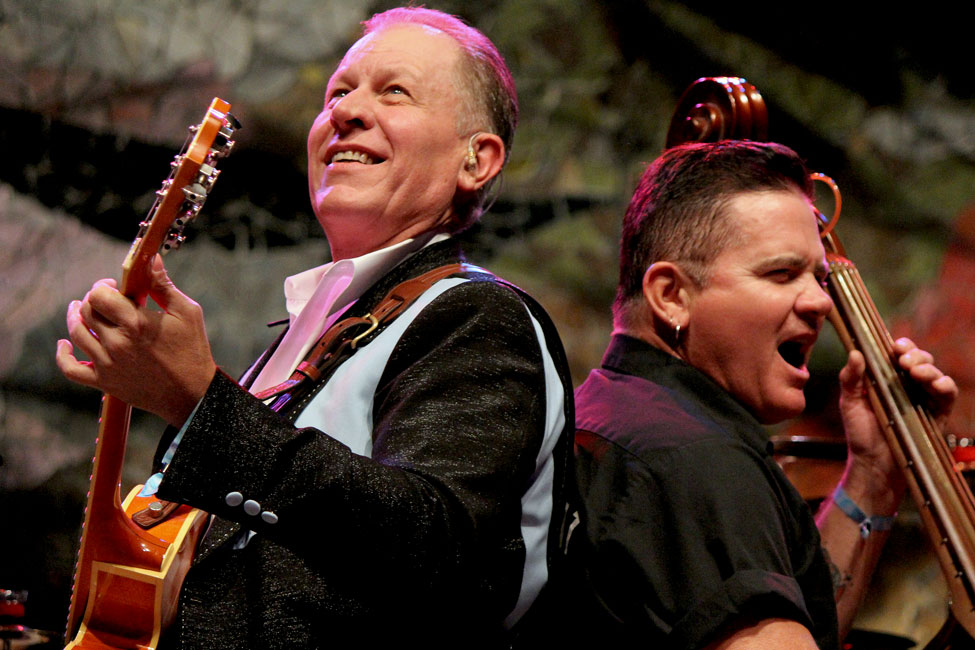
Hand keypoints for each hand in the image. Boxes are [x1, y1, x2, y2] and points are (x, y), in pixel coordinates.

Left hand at [56, 255, 216, 425]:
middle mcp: (117, 343)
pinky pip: (71, 369)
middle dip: (91, 299)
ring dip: (74, 318)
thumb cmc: (193, 350)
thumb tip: (151, 260)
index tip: (113, 286)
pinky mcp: (105, 382)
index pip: (99, 295)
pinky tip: (64, 345)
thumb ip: (164, 285)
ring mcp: (108, 364)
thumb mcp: (187, 313)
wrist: (192, 394)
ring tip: (77, 311)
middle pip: (86, 311)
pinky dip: (63, 355)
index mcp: (136, 323)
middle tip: (103, 298)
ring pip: (76, 334)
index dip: (102, 286)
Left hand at [838, 337, 956, 508]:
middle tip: (903, 360)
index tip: (895, 346)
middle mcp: (909, 385)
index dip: (902, 346)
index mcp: (889, 378)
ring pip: (936, 374)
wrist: (873, 464)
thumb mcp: (850, 402)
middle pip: (921, 360)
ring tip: (915, 372)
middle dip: (915, 355)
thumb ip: (850, 378)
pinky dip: (944, 385)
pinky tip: (936, 384)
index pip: (900, 355)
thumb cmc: (860, 432)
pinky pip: (948, 395)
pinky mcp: (938, 414)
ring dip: (928, 368)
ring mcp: (924, 398)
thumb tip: (854, 352)